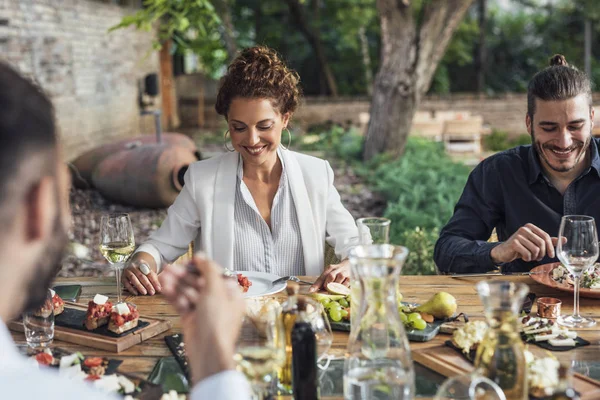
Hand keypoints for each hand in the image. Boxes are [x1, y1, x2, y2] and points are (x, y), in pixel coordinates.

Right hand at [122, 253, 160, 295]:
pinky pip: (126, 283)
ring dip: (139, 286)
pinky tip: (136, 293)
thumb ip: (154, 278)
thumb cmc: (142, 271)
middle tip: (152, 292)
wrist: (131, 265)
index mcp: (142, 263)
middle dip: (147, 285)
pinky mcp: (122, 276)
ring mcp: (127, 271)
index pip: (149, 273)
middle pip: (141, 276)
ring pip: (133, 278)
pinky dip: (131, 288)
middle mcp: (134, 266)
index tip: (158, 288)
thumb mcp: (148, 272)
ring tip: (145, 293)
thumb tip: (159, 288)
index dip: (154, 281)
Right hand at [159, 255, 244, 384]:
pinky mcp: (192, 319)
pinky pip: (182, 303)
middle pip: (199, 282)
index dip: (200, 267)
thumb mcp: (215, 290)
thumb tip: (202, 257)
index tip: (187, 261)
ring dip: (176, 285)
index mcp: (230, 293)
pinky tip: (165, 289)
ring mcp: (204, 310)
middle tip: (169, 269)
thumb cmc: (217, 324)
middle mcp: (219, 301)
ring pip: (188, 292)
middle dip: (184, 276)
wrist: (208, 351)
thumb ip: (208, 270)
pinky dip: (174, 296)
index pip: (214, 274)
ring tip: (163, 278)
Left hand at [309, 259, 350, 292]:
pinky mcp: (350, 277)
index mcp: (329, 268)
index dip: (316, 285)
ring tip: (334, 290)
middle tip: (326, 290)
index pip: (321, 277)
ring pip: (339, 278)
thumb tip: (317, 292)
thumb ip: (324, 282)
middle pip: (330, 276)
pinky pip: (346, 284)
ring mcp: (344, 272)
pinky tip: (341, 289)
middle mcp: (336, 269)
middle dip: (327, 285)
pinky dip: (342, 288)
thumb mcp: (330, 274)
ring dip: (336, 286)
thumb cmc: (337, 272)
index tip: (311, 291)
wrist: (349, 264)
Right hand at [490, 223, 558, 263]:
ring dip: (534, 257)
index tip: (551, 255)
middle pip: (541, 243)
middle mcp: (524, 229)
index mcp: (530, 227)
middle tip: (539, 258)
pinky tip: (524, 257)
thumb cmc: (521, 247)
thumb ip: (548, 241)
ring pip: (535, 249)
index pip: (545, 236)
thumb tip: (564, 239)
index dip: (550, 247)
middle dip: (542, 253)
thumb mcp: (534, 243)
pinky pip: (527, 253)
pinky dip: (527, 258)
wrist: (504, 251)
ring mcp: (518, 235)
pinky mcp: (514, 243)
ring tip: (530, 257)